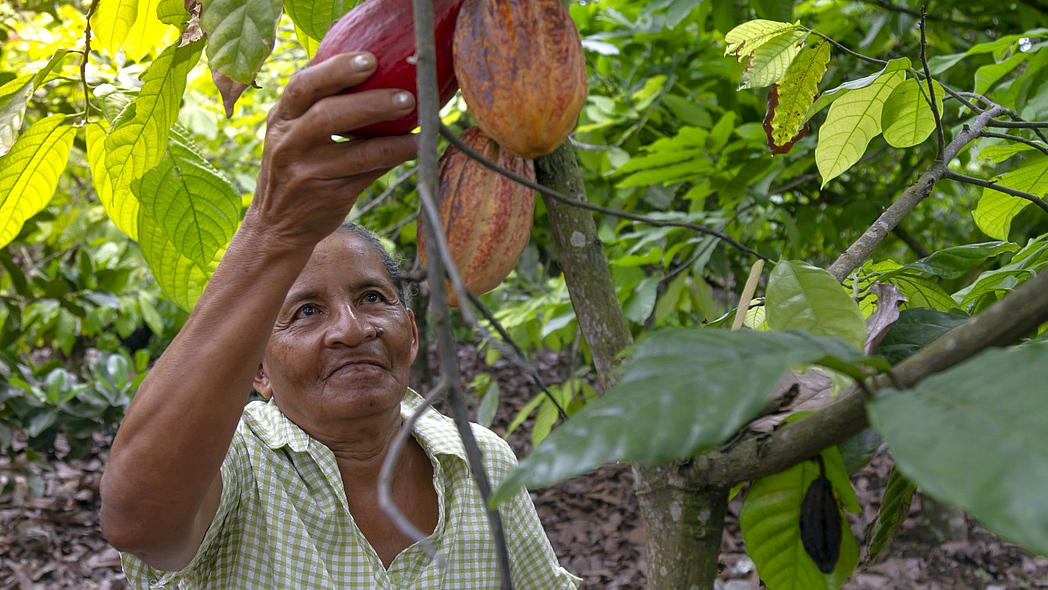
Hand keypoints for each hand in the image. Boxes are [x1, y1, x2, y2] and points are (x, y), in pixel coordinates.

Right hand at [247, 52, 418, 248]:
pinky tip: (414, 148)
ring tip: (421, 124)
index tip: (370, 59)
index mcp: (279, 119)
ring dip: (392, 137)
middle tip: (405, 96)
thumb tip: (372, 73)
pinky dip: (394, 158)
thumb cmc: (294, 168)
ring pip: (356, 152)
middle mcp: (289, 144)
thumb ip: (315, 108)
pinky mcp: (330, 196)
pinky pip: (369, 174)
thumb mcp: (289, 134)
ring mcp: (309, 173)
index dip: (336, 70)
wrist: (275, 226)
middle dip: (370, 102)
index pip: (302, 86)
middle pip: (327, 115)